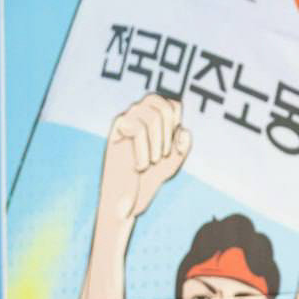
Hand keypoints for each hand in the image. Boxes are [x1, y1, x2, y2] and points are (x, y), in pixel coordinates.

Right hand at [98, 94, 190, 223]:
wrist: (127, 198)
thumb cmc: (149, 178)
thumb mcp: (173, 162)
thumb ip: (183, 146)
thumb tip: (183, 129)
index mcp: (154, 120)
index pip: (172, 102)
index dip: (178, 120)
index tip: (173, 144)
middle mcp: (138, 115)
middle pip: (159, 100)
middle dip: (169, 128)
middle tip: (164, 154)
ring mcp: (126, 122)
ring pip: (152, 115)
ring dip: (158, 142)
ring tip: (153, 161)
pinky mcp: (115, 132)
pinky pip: (138, 128)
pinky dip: (144, 150)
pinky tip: (140, 166)